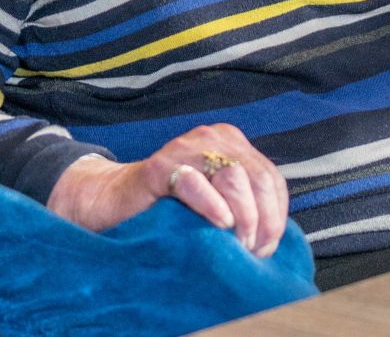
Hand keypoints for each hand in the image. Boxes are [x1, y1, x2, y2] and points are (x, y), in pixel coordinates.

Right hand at [47, 123, 289, 255]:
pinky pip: (194, 182)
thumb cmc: (168, 209)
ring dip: (244, 215)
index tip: (269, 245)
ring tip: (238, 244)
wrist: (112, 203)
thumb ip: (241, 205)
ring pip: (233, 176)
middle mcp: (213, 138)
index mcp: (231, 143)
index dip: (276, 213)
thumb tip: (273, 235)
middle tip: (253, 251)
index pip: (270, 176)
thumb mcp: (214, 203)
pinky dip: (212, 204)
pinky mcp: (159, 167)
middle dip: (263, 219)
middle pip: (257, 176)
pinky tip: (221, 224)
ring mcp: (186, 149)